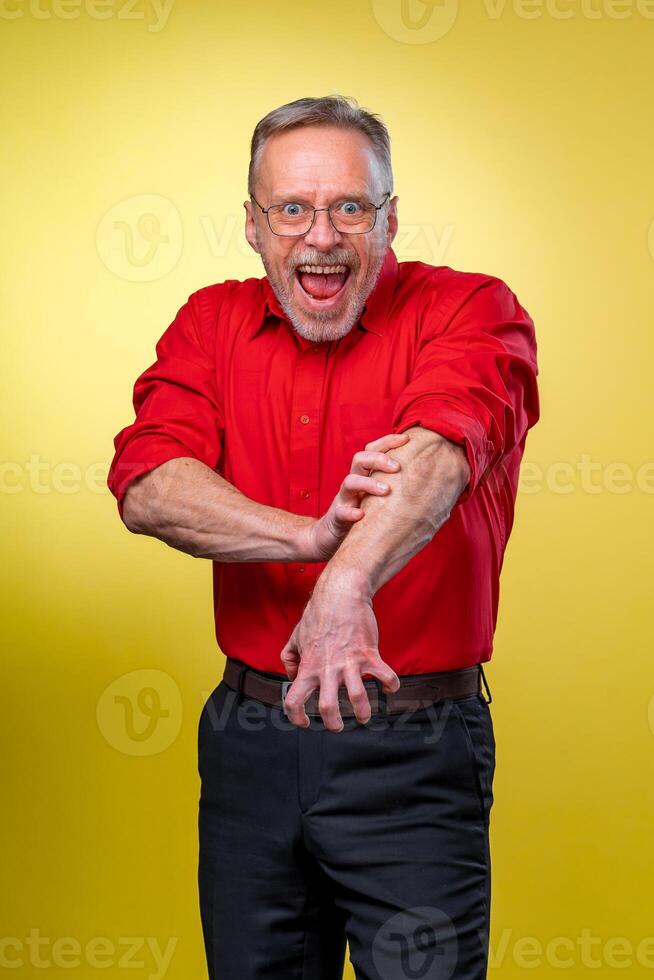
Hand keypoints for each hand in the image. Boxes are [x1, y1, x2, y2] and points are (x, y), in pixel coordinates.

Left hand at [279, 574, 399, 731]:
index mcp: (307, 667)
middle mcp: (327, 668)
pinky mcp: (369, 654)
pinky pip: (385, 676)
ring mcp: (349, 662)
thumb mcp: (295, 637)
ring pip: (358, 697)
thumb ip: (289, 660)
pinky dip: (390, 685)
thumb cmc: (317, 615)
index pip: (294, 700)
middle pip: (327, 707)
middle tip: (337, 725)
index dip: (296, 717)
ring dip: (363, 712)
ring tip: (363, 716)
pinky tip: (389, 688)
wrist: (341, 594)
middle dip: (333, 723)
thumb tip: (292, 678)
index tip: (305, 723)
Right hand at [303, 431, 410, 562]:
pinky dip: (350, 512)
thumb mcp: (379, 499)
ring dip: (368, 483)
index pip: (372, 450)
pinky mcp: (336, 518)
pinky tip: (361, 515)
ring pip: (349, 482)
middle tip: (397, 467)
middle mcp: (353, 484)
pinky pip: (340, 512)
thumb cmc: (363, 517)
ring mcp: (344, 500)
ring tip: (386, 491)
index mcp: (365, 476)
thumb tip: (432, 486)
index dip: (387, 441)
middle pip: (359, 459)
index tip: (406, 439)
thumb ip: (397, 489)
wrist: (330, 537)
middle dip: (378, 459)